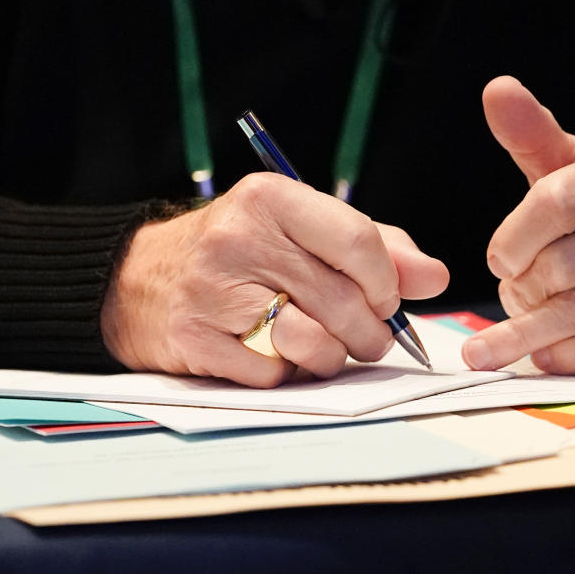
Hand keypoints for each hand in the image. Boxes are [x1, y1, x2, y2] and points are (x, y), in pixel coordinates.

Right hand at [101, 173, 448, 386]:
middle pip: (345, 303)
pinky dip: (285, 374)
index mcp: (271, 198)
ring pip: (316, 345)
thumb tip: (435, 277)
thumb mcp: (301, 230)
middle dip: (371, 332)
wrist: (139, 280)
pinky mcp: (196, 340)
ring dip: (333, 358)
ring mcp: (213, 291)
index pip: (361, 244)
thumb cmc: (240, 253)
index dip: (388, 284)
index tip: (386, 299)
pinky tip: (273, 354)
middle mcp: (239, 238)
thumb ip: (376, 247)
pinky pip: (274, 375)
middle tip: (366, 335)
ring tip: (324, 347)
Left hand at [462, 76, 574, 373]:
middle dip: (523, 289)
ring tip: (498, 344)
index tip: (498, 262)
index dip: (511, 241)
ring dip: (533, 331)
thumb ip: (530, 133)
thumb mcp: (568, 163)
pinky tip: (543, 358)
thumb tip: (496, 88)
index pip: (552, 203)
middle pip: (563, 265)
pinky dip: (572, 356)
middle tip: (513, 294)